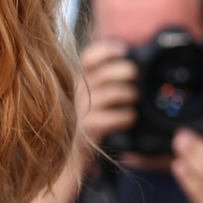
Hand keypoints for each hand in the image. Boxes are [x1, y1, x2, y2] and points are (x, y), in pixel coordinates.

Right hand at [76, 38, 136, 152]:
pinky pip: (115, 117)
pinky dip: (127, 116)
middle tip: (137, 75)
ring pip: (114, 93)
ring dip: (130, 94)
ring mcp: (81, 110)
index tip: (123, 49)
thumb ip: (97, 80)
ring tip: (135, 98)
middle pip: (106, 73)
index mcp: (74, 79)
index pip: (88, 58)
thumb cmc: (82, 120)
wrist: (66, 153)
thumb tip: (125, 64)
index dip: (106, 50)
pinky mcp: (88, 127)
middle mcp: (75, 91)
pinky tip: (130, 118)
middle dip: (126, 70)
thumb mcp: (84, 96)